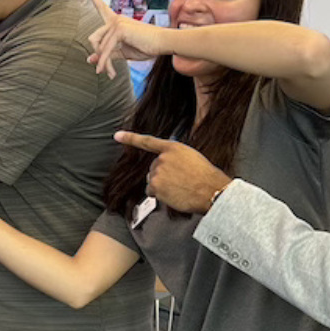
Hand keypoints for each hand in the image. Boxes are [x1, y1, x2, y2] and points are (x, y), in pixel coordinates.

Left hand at [85, 0, 172, 77]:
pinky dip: (105, 62)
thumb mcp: (123, 52)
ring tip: (110, 72)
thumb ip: (106, 54)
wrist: (163, 44)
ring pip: (99, 47)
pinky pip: (105, 50)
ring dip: (104, 62)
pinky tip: (110, 72)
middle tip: (103, 69)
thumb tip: (89, 59)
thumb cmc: (146, 47)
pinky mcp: (119, 29)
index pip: (102, 7)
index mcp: (116, 21)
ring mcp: (117, 23)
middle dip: (98, 55)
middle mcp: (115, 19)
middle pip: (93, 39)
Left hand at [114, 131, 233, 212]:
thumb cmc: (207, 177)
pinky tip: (174, 195)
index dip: (131, 138)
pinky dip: (159, 195)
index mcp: (173, 148)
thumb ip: (175, 158)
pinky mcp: (154, 185)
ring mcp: (157, 172)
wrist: (212, 190)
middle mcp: (162, 158)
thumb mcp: (192, 158)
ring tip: (180, 188)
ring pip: (152, 181)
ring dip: (161, 186)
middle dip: (162, 176)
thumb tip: (165, 167)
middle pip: (153, 168)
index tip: (117, 135)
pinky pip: (151, 192)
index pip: (148, 142)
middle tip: (180, 181)